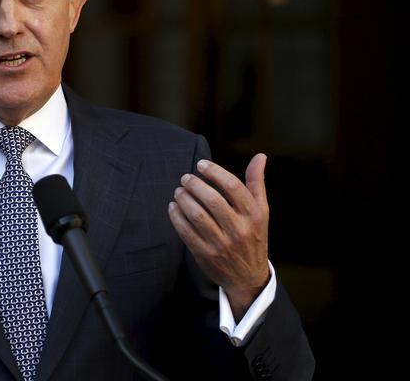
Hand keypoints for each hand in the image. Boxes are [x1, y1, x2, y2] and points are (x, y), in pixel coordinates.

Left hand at [167, 154, 269, 320]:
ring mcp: (221, 243)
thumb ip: (257, 183)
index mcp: (254, 215)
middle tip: (185, 178)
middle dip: (194, 185)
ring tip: (178, 191)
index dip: (214, 172)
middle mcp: (239, 229)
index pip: (233, 187)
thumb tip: (260, 156)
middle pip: (212, 200)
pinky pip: (186, 232)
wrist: (248, 277)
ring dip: (183, 199)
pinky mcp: (205, 254)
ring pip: (197, 215)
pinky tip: (173, 207)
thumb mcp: (261, 211)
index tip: (201, 164)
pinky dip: (176, 217)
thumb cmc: (253, 236)